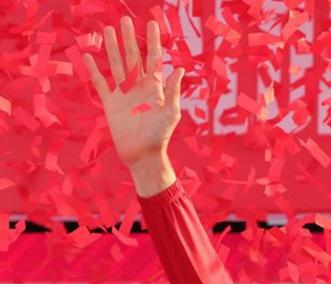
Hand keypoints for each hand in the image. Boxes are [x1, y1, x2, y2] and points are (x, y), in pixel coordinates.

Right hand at [83, 16, 183, 194]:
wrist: (143, 156)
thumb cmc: (160, 137)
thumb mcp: (171, 113)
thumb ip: (173, 92)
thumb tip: (179, 70)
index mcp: (155, 88)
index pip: (154, 59)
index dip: (153, 42)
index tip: (152, 24)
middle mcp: (139, 87)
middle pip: (133, 57)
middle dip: (129, 38)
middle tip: (124, 20)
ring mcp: (124, 94)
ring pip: (117, 65)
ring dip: (113, 48)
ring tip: (108, 29)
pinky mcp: (111, 104)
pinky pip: (101, 84)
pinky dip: (95, 71)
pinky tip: (89, 56)